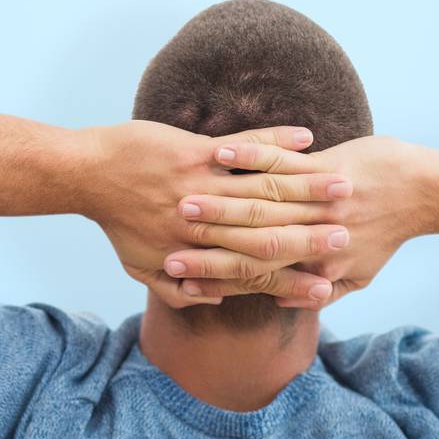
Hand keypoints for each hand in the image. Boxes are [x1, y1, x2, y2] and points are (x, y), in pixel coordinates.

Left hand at [74, 121, 352, 310]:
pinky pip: (247, 147)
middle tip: (350, 236)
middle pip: (271, 233)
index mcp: (196, 255)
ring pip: (266, 189)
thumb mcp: (143, 266)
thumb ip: (179, 290)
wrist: (88, 174)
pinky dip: (278, 142)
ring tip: (343, 185)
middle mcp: (205, 224)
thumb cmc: (116, 221)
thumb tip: (214, 300)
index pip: (254, 274)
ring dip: (309, 186)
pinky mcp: (196, 152)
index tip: (325, 288)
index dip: (290, 282)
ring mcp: (203, 185)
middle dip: (313, 235)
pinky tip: (307, 138)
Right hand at [158, 134, 438, 307]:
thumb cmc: (389, 230)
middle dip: (202, 241)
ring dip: (216, 200)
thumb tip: (290, 301)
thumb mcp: (361, 272)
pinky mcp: (325, 167)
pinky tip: (219, 153)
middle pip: (246, 241)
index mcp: (315, 267)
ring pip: (258, 201)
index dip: (210, 275)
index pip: (252, 274)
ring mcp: (317, 200)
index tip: (174, 273)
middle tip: (166, 242)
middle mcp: (312, 238)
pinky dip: (249, 156)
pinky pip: (280, 162)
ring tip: (179, 198)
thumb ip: (327, 289)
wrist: (425, 192)